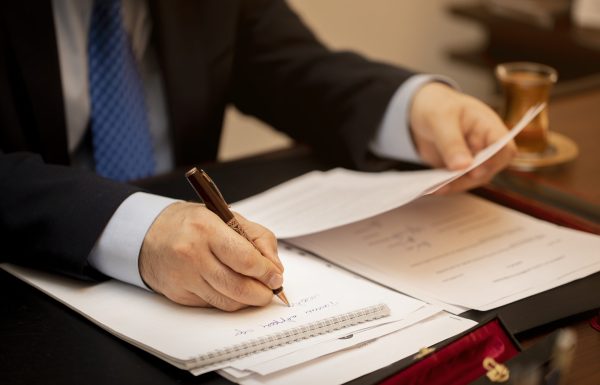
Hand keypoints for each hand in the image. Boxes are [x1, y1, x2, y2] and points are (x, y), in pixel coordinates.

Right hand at [139, 202, 282, 310]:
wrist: (149, 235)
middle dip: (262, 293)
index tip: (276, 277)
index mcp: (207, 229)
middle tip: (271, 290)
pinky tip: (232, 290)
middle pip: (238, 287)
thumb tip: (275, 268)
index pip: (245, 259)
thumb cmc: (192, 224)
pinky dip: (228, 301)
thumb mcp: (227, 217)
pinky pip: (213, 305)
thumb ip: (257, 238)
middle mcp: (193, 254)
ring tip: (256, 291)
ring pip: (228, 302)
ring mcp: (184, 277)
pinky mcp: (179, 295)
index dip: (266, 272)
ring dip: (248, 301)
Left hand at [410, 82, 515, 192]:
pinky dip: (445, 186)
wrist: (421, 110)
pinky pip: (456, 181)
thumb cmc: (437, 106)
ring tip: (435, 188)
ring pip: (472, 179)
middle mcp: (485, 146)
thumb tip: (462, 166)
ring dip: (455, 185)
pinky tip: (432, 188)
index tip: (475, 170)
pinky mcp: (458, 169)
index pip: (504, 148)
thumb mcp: (441, 119)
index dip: (494, 161)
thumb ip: (451, 142)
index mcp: (488, 127)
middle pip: (488, 169)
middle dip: (469, 178)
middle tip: (447, 182)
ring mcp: (472, 159)